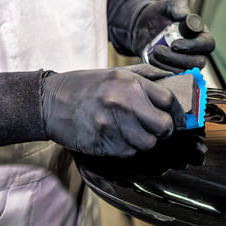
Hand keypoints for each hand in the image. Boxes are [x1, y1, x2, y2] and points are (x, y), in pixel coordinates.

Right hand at [41, 65, 183, 157]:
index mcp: (129, 82)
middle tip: (159, 129)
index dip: (177, 111)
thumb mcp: (116, 72)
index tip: (176, 117)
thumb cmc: (85, 86)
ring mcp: (112, 124)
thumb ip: (147, 75)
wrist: (49, 102)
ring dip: (146, 141)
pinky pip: (129, 152)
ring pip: (148, 143)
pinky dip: (128, 148)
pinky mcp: (103, 143)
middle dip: (165, 130)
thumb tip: (176, 78)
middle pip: (163, 126)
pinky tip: (119, 137)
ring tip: (135, 132)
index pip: (168, 100)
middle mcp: (123, 102)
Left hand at [133, 0, 214, 72]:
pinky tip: (152, 57)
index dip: (193, 46)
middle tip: (159, 50)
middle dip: (178, 59)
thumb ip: (179, 7)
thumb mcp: (169, 5)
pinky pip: (172, 76)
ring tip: (154, 51)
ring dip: (167, 64)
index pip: (207, 45)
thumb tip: (184, 16)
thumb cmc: (161, 14)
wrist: (144, 26)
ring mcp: (186, 63)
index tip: (174, 44)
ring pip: (185, 72)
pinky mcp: (173, 70)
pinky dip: (161, 69)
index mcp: (201, 35)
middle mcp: (197, 51)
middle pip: (198, 63)